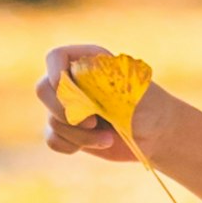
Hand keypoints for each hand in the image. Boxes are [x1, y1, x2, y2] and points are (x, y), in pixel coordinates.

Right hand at [37, 45, 142, 161]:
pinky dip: (70, 145)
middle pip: (43, 89)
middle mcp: (73, 81)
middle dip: (63, 110)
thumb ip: (96, 89)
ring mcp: (68, 106)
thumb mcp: (125, 93)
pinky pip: (52, 138)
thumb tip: (66, 90)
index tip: (63, 88)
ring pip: (52, 120)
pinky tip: (96, 145)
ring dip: (79, 134)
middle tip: (91, 122)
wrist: (157, 135)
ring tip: (108, 139)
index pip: (55, 57)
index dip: (54, 72)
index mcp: (88, 61)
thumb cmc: (147, 107)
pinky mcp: (68, 130)